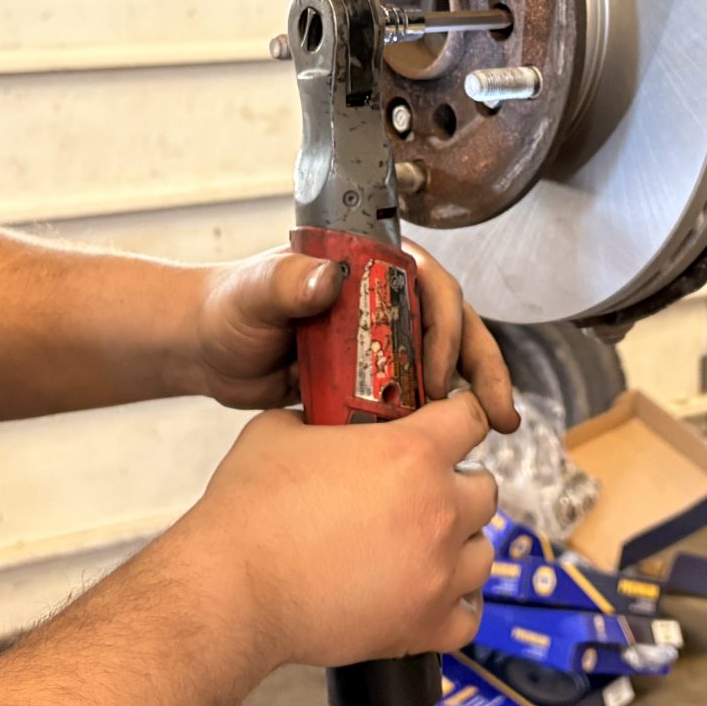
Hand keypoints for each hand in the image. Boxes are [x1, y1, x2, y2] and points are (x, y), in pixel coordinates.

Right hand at [175, 390, 500, 670]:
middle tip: (422, 496)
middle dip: (458, 488)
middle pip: (486, 489)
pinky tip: (429, 597)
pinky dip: (453, 608)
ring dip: (459, 548)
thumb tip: (323, 421)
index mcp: (412, 452)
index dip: (458, 418)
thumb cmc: (250, 509)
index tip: (447, 428)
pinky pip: (468, 618)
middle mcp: (439, 509)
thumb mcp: (279, 431)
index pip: (471, 418)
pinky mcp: (425, 626)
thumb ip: (319, 419)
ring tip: (423, 549)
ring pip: (483, 554)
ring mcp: (439, 573)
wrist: (233, 589)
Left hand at [190, 245, 518, 430]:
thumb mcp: (256, 292)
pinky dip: (439, 415)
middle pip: (454, 323)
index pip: (431, 284)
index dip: (449, 328)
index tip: (442, 375)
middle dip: (484, 365)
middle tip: (497, 412)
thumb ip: (287, 282)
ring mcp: (384, 336)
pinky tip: (451, 441)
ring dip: (475, 390)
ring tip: (495, 427)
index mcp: (370, 264)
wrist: (208, 350)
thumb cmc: (230, 308)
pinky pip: (416, 391)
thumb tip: (328, 279)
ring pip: (446, 359)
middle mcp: (387, 295)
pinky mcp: (373, 374)